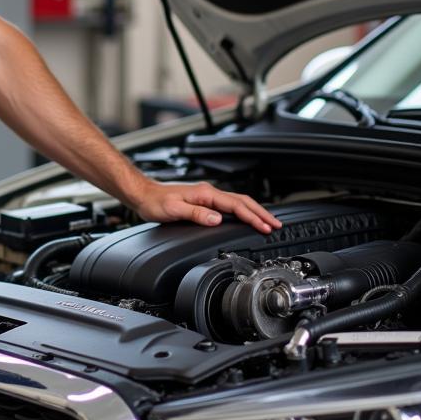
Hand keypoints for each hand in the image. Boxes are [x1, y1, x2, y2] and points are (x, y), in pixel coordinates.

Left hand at [133, 181, 281, 233]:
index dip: (252, 217)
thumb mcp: (174, 210)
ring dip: (254, 212)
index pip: (235, 206)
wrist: (144, 195)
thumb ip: (196, 214)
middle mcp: (208, 192)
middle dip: (261, 213)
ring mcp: (207, 195)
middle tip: (276, 225)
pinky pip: (229, 205)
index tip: (265, 227)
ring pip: (237, 202)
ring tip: (267, 222)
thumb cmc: (155, 202)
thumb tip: (217, 219)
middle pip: (242, 201)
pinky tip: (245, 217)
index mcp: (205, 193)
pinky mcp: (204, 200)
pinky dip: (242, 211)